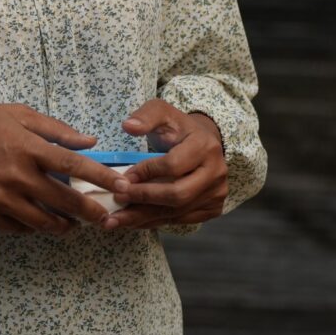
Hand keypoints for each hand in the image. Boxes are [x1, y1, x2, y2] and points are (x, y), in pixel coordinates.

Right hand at [0, 103, 130, 235]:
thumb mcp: (16, 114)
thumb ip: (54, 128)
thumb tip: (88, 141)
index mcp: (27, 147)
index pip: (74, 166)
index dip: (101, 177)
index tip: (121, 187)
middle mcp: (17, 176)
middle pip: (64, 201)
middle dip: (91, 212)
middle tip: (106, 218)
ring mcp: (0, 199)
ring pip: (43, 222)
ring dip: (64, 226)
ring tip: (74, 225)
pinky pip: (17, 228)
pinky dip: (32, 227)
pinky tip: (39, 221)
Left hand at [101, 100, 227, 230]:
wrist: (204, 143)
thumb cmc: (178, 128)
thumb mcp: (162, 112)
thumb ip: (145, 116)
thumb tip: (128, 126)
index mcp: (205, 146)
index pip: (173, 165)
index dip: (146, 172)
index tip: (123, 177)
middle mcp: (216, 172)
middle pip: (178, 194)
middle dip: (144, 198)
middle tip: (117, 199)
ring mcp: (217, 192)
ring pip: (177, 212)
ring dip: (144, 217)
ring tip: (117, 218)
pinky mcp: (213, 208)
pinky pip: (181, 220)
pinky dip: (156, 222)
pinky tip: (136, 220)